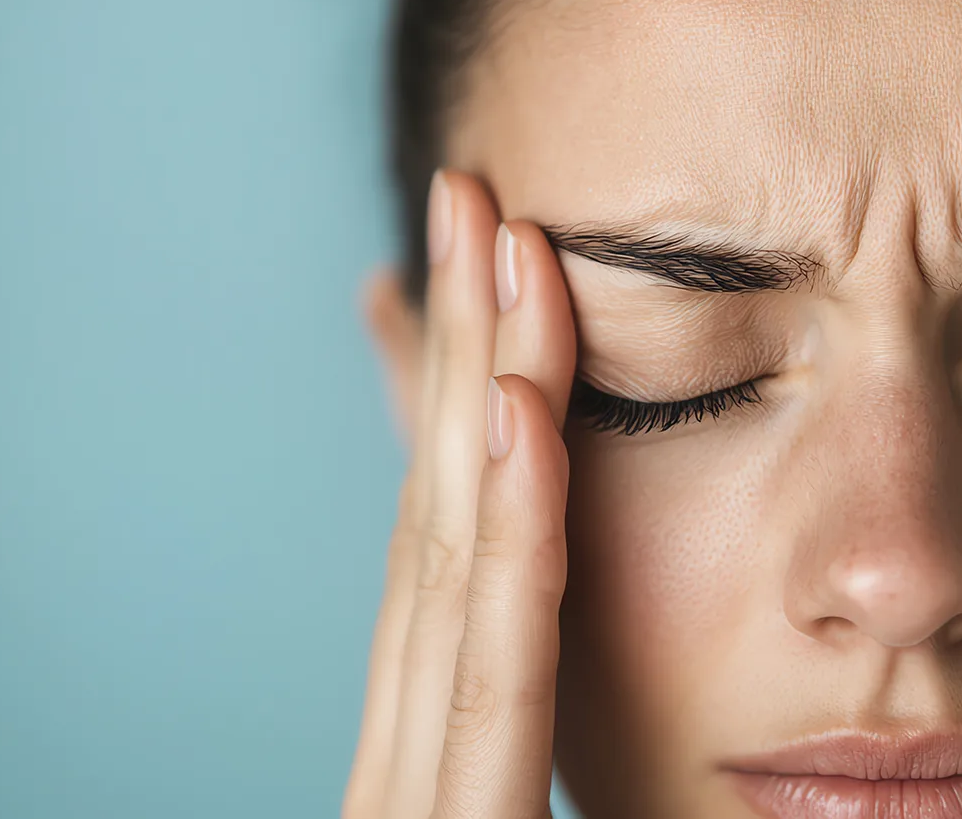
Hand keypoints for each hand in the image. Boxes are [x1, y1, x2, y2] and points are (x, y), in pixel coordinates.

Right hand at [342, 171, 577, 817]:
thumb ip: (521, 756)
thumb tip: (554, 658)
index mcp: (426, 756)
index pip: (438, 554)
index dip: (452, 405)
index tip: (480, 285)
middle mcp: (408, 752)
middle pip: (435, 517)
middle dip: (453, 347)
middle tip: (472, 202)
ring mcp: (418, 795)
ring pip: (453, 559)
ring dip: (478, 388)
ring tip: (496, 245)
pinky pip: (495, 672)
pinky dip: (508, 535)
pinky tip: (520, 414)